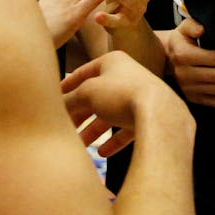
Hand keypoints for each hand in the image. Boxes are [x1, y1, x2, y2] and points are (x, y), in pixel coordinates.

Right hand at [61, 51, 184, 157]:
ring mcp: (139, 97)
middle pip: (96, 96)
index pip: (84, 72)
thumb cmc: (121, 93)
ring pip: (110, 114)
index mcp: (113, 62)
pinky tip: (102, 152)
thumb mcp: (87, 93)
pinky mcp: (148, 117)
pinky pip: (126, 129)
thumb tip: (58, 107)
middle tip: (65, 126)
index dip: (67, 85)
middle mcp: (127, 77)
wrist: (159, 112)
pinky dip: (114, 140)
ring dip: (94, 130)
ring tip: (80, 144)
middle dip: (79, 113)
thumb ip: (70, 100)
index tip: (55, 98)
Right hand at [167, 16, 214, 106]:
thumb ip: (193, 25)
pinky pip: (214, 102)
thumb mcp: (185, 27)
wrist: (169, 58)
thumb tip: (202, 29)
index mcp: (183, 55)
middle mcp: (184, 74)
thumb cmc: (183, 40)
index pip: (214, 58)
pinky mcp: (192, 98)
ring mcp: (188, 89)